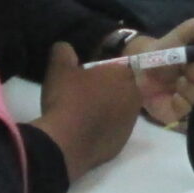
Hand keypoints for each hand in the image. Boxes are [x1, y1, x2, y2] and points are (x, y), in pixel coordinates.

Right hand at [34, 41, 141, 181]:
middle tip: (85, 93)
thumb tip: (65, 48)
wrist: (65, 143)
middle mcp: (134, 98)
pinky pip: (114, 131)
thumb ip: (64, 52)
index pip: (120, 66)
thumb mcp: (59, 68)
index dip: (103, 70)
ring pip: (120, 111)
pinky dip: (103, 130)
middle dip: (108, 89)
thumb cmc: (67, 99)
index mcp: (124, 75)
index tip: (88, 74)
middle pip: (123, 89)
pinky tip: (85, 130)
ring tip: (84, 113)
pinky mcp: (121, 144)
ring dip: (107, 110)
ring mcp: (130, 124)